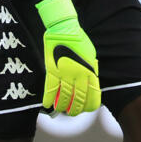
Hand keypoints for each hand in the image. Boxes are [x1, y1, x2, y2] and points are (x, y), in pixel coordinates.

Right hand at [36, 0, 100, 116]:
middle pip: (78, 99)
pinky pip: (50, 88)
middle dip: (75, 110)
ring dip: (62, 107)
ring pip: (64, 97)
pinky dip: (48, 99)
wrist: (64, 28)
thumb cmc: (79, 40)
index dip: (90, 106)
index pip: (93, 95)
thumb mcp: (91, 56)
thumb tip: (90, 84)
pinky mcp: (52, 69)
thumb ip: (91, 70)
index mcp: (90, 71)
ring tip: (61, 110)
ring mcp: (65, 72)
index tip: (87, 110)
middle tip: (72, 113)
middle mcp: (79, 74)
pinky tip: (47, 105)